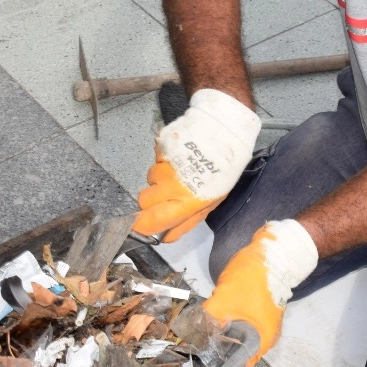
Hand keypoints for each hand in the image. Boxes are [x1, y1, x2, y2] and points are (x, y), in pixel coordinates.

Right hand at [135, 89, 260, 241]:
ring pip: (150, 179)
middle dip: (151, 201)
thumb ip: (186, 222)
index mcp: (186, 201)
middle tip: (168, 195)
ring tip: (181, 172)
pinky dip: (164, 162)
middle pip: (143, 200)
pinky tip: (180, 158)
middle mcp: (172, 183)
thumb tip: (166, 237)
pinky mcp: (161, 147)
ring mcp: (164, 163)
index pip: (150, 220)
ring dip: (160, 179)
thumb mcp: (212, 202)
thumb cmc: (224, 167)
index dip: (142, 226)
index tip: (141, 227)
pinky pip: (155, 161)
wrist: (224, 129)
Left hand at [204, 220, 318, 365]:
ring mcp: (263, 322)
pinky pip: (240, 323)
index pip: (241, 366)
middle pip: (239, 351)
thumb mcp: (223, 301)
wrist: (271, 254)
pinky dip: (227, 323)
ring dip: (222, 336)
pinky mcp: (258, 310)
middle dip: (218, 351)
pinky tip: (214, 319)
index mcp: (263, 341)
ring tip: (201, 337)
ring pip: (238, 336)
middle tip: (196, 351)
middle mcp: (266, 336)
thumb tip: (189, 335)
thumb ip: (206, 320)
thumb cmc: (251, 282)